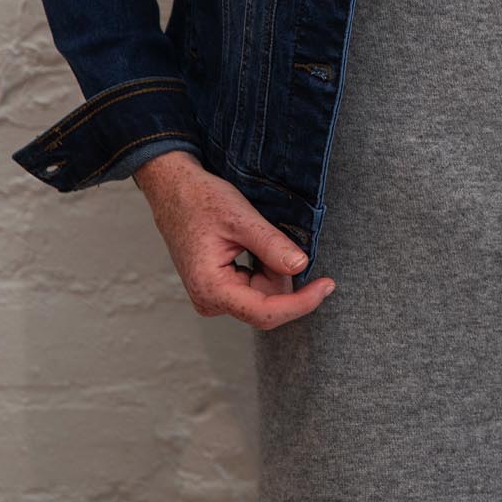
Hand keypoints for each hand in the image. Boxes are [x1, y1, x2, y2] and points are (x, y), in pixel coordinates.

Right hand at [132, 149, 336, 329]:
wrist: (174, 190)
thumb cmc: (201, 200)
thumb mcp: (241, 218)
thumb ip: (271, 245)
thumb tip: (301, 266)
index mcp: (211, 289)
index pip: (266, 312)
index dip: (301, 302)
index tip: (327, 285)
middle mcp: (210, 301)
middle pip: (267, 304)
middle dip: (282, 275)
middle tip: (275, 236)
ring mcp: (214, 297)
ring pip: (264, 296)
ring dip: (272, 268)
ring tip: (253, 235)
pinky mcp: (220, 290)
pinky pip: (255, 287)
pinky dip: (264, 267)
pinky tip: (250, 244)